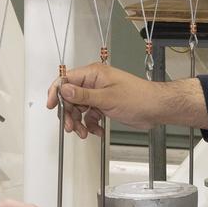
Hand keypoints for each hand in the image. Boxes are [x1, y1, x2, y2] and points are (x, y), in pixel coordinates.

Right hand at [44, 62, 206, 139]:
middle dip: (69, 114)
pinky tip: (97, 130)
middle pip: (70, 98)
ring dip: (79, 122)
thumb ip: (83, 96)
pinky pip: (89, 116)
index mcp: (93, 74)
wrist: (155, 108)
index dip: (57, 93)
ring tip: (84, 132)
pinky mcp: (103, 105)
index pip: (66, 80)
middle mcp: (94, 83)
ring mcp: (98, 95)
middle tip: (71, 126)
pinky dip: (91, 125)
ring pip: (79, 109)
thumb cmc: (139, 97)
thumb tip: (65, 90)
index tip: (52, 105)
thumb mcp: (107, 98)